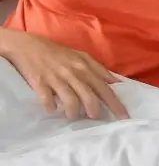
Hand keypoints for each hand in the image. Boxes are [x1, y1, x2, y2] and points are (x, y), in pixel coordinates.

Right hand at [0, 28, 128, 119]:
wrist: (28, 46)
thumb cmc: (58, 53)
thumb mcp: (81, 57)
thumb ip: (98, 70)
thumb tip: (116, 83)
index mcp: (85, 66)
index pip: (105, 87)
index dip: (116, 102)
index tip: (124, 116)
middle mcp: (74, 73)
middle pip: (91, 95)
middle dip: (96, 110)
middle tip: (97, 118)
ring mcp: (57, 78)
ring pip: (72, 100)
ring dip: (74, 112)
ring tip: (73, 116)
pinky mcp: (40, 83)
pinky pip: (48, 100)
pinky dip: (51, 108)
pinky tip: (52, 109)